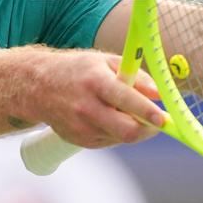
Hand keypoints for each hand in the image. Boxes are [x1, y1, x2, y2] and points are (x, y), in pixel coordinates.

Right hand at [34, 51, 165, 148]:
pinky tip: (107, 116)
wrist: (38, 86)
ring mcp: (81, 128)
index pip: (126, 100)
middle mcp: (87, 107)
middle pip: (127, 130)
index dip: (148, 112)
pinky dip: (117, 131)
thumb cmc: (78, 70)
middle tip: (158, 121)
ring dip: (132, 127)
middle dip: (148, 129)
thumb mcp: (106, 62)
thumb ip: (136, 76)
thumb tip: (160, 93)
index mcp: (95, 82)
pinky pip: (110, 140)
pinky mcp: (79, 141)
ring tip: (124, 110)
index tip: (165, 118)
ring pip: (121, 137)